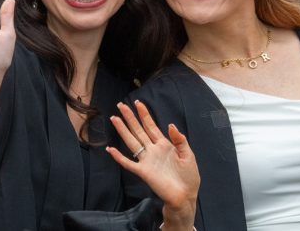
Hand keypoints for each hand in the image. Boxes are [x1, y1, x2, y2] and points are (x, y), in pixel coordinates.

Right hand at [106, 100, 199, 222]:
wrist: (185, 196)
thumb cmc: (189, 177)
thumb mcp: (188, 155)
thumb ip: (180, 140)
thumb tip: (170, 125)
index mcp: (164, 145)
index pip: (151, 126)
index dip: (145, 115)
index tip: (138, 103)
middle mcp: (153, 150)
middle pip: (138, 130)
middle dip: (130, 118)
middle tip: (121, 105)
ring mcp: (146, 160)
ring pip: (132, 142)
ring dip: (123, 130)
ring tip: (114, 119)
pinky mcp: (143, 172)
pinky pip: (128, 163)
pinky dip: (119, 157)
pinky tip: (110, 150)